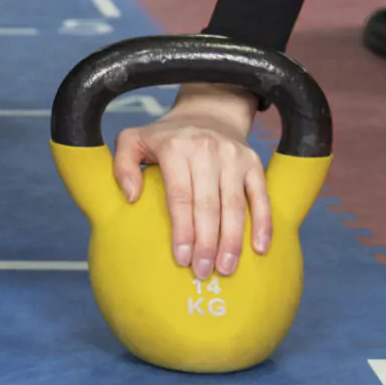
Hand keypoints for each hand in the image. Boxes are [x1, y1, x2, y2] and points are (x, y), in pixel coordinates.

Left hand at [110, 85, 268, 277]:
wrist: (207, 112)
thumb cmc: (165, 137)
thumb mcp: (133, 140)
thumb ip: (122, 165)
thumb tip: (131, 197)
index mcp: (176, 148)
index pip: (180, 195)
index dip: (182, 229)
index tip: (181, 258)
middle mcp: (206, 150)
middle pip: (208, 204)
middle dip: (206, 242)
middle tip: (202, 272)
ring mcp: (233, 157)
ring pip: (234, 204)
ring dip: (232, 240)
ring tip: (225, 268)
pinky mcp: (254, 163)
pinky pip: (261, 196)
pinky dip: (263, 223)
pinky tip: (259, 249)